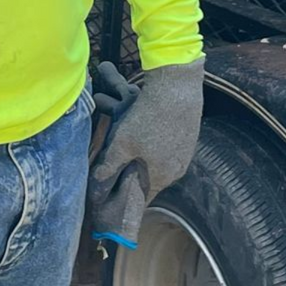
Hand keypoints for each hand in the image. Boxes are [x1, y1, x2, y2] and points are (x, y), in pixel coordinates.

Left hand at [88, 57, 204, 246]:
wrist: (177, 87)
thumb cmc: (148, 119)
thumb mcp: (122, 144)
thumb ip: (109, 166)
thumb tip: (97, 183)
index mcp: (162, 177)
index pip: (143, 198)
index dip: (126, 196)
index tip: (113, 194)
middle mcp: (177, 168)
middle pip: (150, 177)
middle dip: (132, 171)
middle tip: (117, 166)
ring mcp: (185, 151)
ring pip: (157, 158)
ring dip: (141, 152)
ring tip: (128, 141)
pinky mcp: (188, 134)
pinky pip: (166, 145)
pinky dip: (153, 140)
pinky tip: (143, 127)